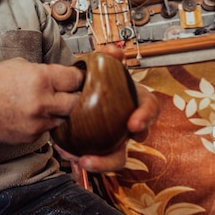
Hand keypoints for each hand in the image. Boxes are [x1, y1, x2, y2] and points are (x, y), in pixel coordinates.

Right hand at [0, 57, 84, 147]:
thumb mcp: (20, 65)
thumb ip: (45, 72)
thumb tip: (66, 76)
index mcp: (39, 78)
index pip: (76, 79)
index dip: (80, 77)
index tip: (80, 78)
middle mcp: (41, 102)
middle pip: (77, 103)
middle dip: (76, 97)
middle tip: (72, 93)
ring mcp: (37, 123)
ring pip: (64, 119)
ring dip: (61, 112)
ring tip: (49, 103)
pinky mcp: (31, 137)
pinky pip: (48, 129)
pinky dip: (45, 122)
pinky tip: (32, 114)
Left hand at [54, 45, 159, 172]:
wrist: (81, 89)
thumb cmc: (98, 80)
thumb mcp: (102, 66)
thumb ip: (108, 57)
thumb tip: (114, 51)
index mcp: (135, 101)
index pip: (150, 108)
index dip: (146, 117)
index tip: (134, 123)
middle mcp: (129, 123)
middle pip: (130, 145)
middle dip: (118, 154)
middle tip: (102, 156)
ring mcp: (115, 137)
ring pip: (114, 157)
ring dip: (100, 163)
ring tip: (82, 160)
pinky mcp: (99, 145)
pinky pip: (94, 156)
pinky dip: (79, 156)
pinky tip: (64, 150)